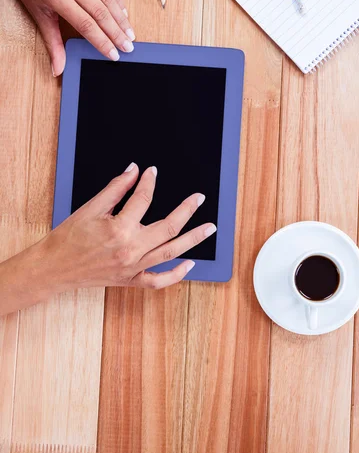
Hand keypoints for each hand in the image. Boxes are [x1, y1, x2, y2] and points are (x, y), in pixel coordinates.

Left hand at [0, 0, 134, 75]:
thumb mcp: (37, 12)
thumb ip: (52, 42)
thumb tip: (58, 68)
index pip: (86, 25)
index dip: (103, 42)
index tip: (114, 54)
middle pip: (101, 12)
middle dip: (117, 33)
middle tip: (128, 47)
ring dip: (121, 18)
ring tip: (129, 33)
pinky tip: (123, 11)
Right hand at [44, 163, 215, 289]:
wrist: (54, 268)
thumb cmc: (68, 238)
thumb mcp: (90, 208)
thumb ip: (115, 188)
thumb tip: (133, 170)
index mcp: (119, 229)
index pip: (143, 200)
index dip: (149, 182)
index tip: (152, 172)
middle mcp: (130, 250)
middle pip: (168, 228)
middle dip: (187, 210)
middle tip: (199, 198)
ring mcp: (133, 268)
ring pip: (171, 253)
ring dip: (193, 239)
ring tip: (209, 229)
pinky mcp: (130, 281)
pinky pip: (158, 282)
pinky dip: (176, 275)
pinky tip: (190, 265)